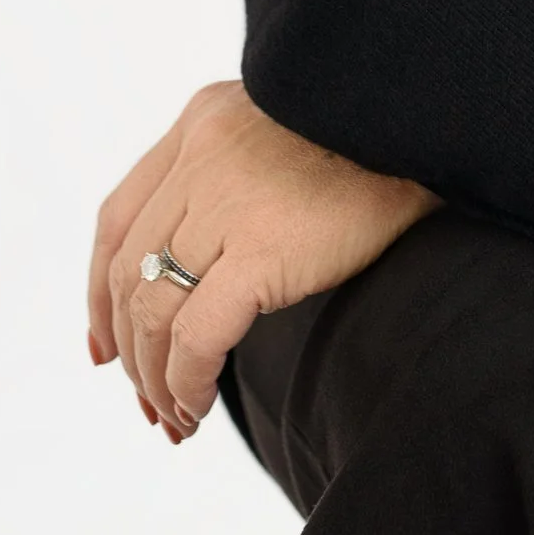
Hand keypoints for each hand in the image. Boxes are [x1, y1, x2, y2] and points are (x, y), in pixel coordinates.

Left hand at [87, 79, 440, 443]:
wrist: (433, 117)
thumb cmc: (381, 136)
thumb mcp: (291, 129)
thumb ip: (241, 173)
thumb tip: (211, 264)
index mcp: (204, 119)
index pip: (119, 218)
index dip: (100, 292)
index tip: (105, 349)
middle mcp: (202, 153)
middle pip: (130, 272)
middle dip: (131, 352)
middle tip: (151, 404)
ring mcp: (227, 198)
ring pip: (152, 309)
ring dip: (155, 377)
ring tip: (178, 417)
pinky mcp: (262, 246)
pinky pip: (195, 336)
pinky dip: (186, 381)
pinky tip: (198, 405)